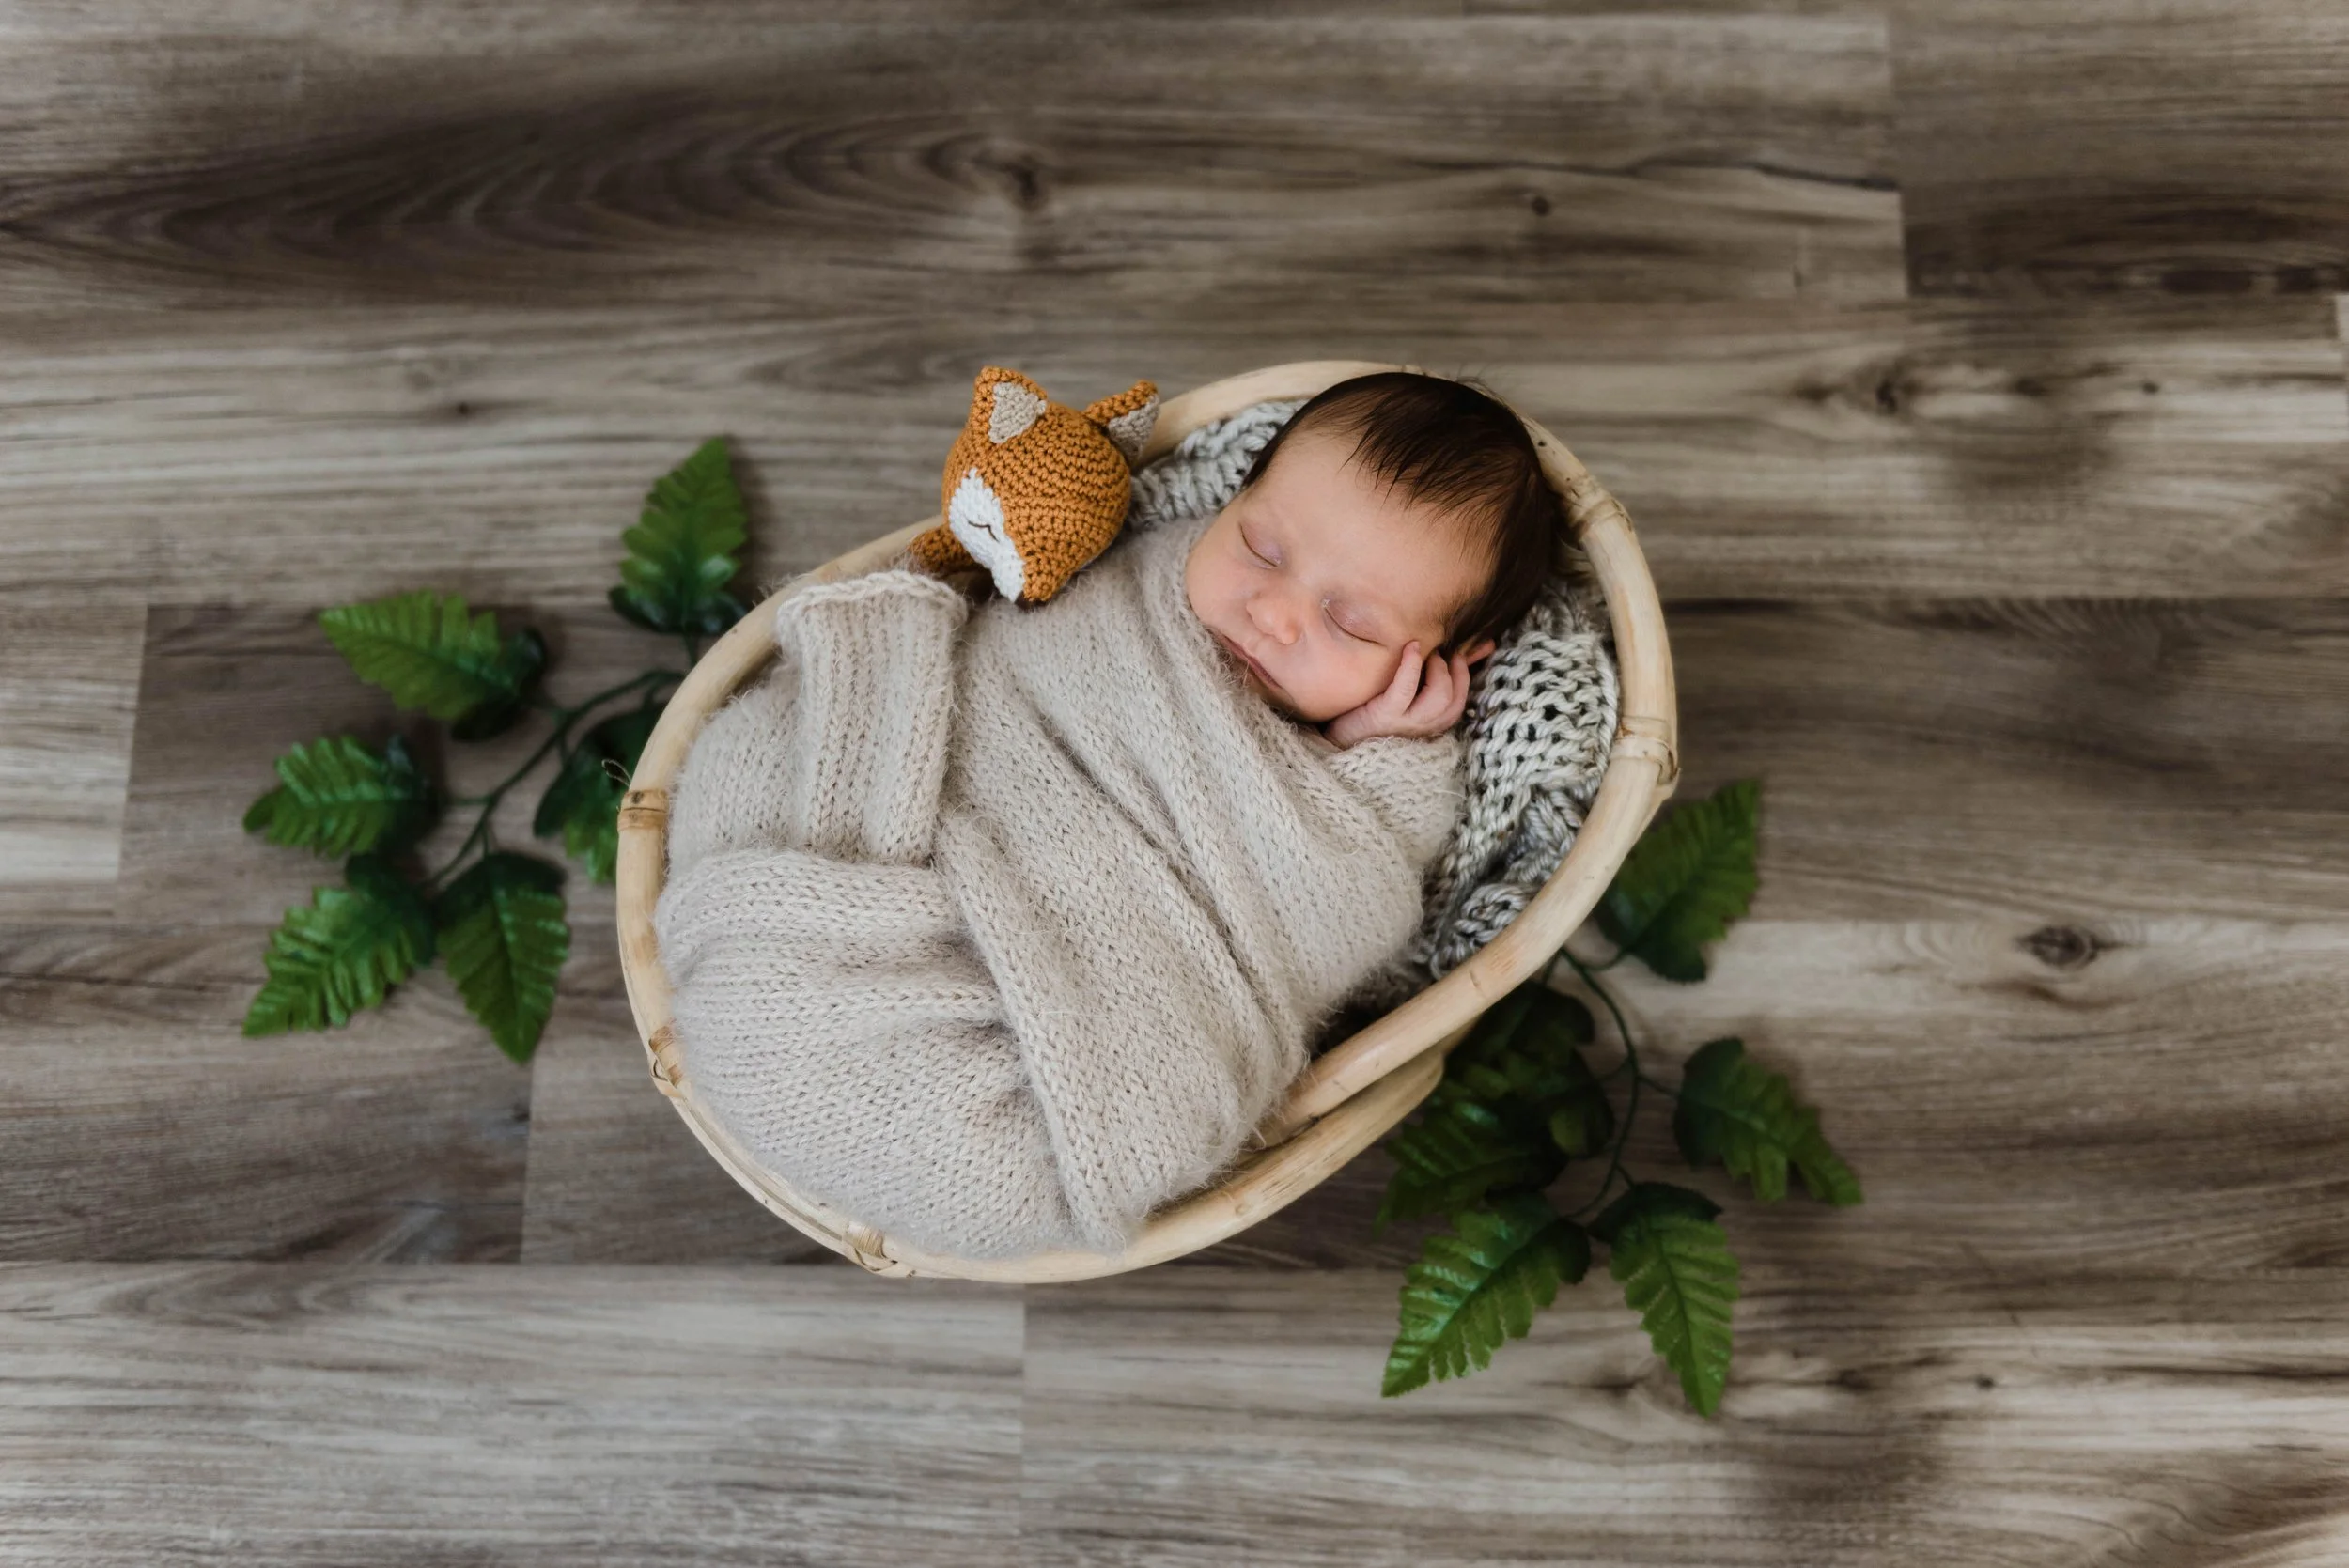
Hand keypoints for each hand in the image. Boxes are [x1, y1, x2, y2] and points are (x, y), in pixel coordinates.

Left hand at [1321, 637, 1495, 748]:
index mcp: (1429, 725)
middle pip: (1454, 700)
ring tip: (1427, 652)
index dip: (1464, 674)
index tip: (1457, 652)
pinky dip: (1412, 666)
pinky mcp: (1384, 716)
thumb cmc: (1373, 710)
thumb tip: (1470, 648)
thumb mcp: (1406, 696)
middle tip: (1440, 652)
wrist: (1337, 734)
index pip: (1460, 701)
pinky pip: (1406, 690)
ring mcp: (1404, 724)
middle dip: (1454, 671)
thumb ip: (1431, 675)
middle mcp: (1422, 728)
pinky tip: (1411, 647)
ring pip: (1440, 698)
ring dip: (1438, 670)